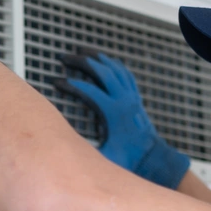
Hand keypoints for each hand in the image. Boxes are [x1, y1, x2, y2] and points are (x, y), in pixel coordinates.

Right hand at [54, 50, 190, 188]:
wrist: (153, 158)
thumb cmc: (130, 160)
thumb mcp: (106, 159)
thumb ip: (87, 155)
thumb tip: (66, 151)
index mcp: (114, 113)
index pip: (88, 90)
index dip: (70, 84)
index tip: (56, 82)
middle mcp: (124, 100)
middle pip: (102, 71)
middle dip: (82, 61)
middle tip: (64, 57)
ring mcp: (132, 96)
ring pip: (114, 68)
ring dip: (97, 57)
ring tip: (81, 51)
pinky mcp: (135, 97)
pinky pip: (124, 73)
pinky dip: (112, 64)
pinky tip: (103, 60)